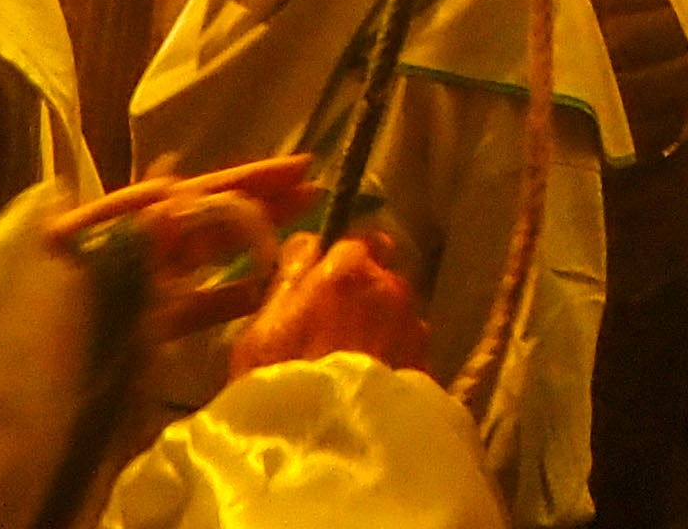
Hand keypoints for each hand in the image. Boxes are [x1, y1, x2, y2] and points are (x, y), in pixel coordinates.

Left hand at [59, 155, 314, 349]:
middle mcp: (111, 254)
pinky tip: (269, 290)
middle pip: (190, 219)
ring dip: (250, 242)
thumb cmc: (7, 337)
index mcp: (86, 233)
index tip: (291, 167)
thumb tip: (175, 191)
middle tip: (312, 184)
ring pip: (197, 260)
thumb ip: (116, 235)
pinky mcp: (134, 337)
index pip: (171, 195)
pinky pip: (190, 308)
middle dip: (251, 200)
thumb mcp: (60, 273)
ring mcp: (125, 296)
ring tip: (306, 222)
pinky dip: (229, 298)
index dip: (232, 181)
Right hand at [229, 229, 433, 380]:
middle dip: (364, 290)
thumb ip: (290, 278)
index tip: (324, 282)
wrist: (327, 446)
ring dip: (381, 322)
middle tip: (335, 324)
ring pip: (398, 310)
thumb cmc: (278, 383)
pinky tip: (372, 378)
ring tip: (354, 358)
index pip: (357, 240)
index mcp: (349, 271)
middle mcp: (392, 287)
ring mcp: (415, 324)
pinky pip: (408, 343)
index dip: (342, 260)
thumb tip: (309, 243)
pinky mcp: (427, 360)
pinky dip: (393, 352)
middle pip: (383, 275)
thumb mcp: (260, 330)